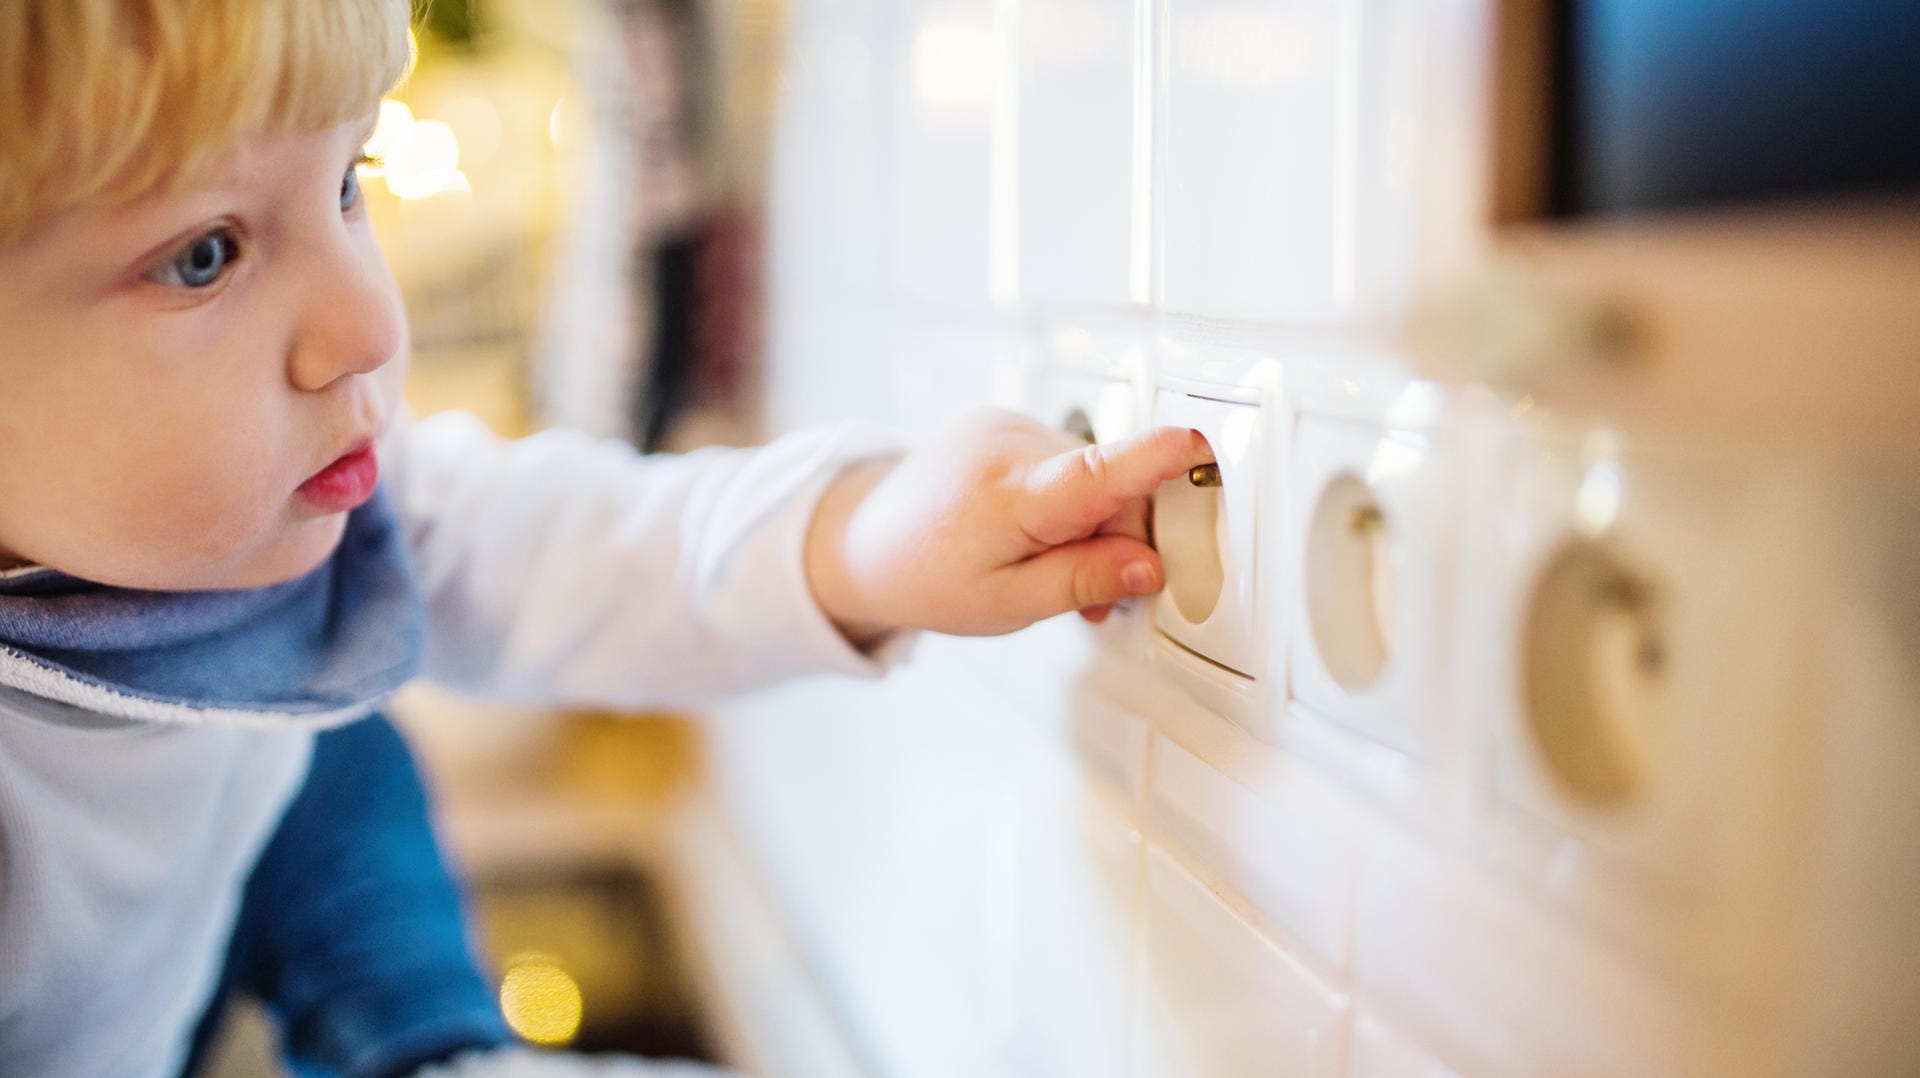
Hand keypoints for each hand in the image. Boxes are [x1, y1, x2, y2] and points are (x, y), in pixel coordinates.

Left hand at [804, 410, 1213, 644]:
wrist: (865, 540)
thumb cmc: (929, 578)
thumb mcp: (1007, 605)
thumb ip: (1082, 583)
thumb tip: (1150, 568)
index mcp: (1010, 499)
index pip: (1094, 474)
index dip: (1153, 461)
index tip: (1196, 448)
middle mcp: (1010, 447)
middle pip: (1112, 488)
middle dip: (1118, 540)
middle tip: (1090, 597)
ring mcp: (1007, 426)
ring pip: (1093, 475)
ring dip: (1092, 521)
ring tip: (1046, 562)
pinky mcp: (1006, 421)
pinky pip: (1067, 460)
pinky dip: (1067, 498)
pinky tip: (1033, 527)